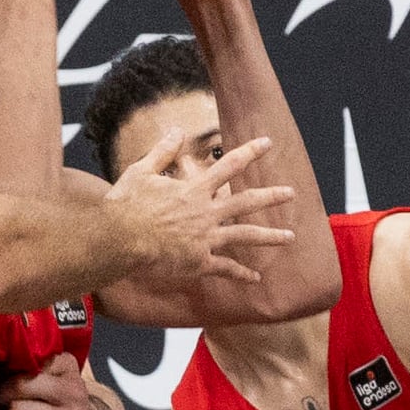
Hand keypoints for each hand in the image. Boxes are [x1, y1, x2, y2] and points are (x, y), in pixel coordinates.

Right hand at [103, 130, 295, 283]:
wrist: (118, 239)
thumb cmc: (126, 205)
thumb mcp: (141, 171)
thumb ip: (162, 151)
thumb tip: (176, 130)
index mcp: (194, 190)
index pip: (229, 165)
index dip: (250, 152)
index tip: (267, 143)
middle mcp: (205, 212)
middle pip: (246, 202)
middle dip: (271, 196)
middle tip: (291, 192)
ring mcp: (205, 239)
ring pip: (245, 236)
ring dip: (270, 236)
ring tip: (291, 236)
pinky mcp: (198, 262)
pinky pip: (226, 268)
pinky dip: (242, 274)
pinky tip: (257, 278)